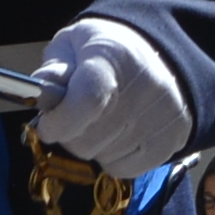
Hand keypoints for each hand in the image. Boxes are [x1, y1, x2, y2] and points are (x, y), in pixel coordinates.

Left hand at [27, 16, 192, 174]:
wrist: (161, 55)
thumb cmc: (107, 52)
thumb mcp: (73, 45)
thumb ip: (54, 70)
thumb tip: (41, 92)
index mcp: (112, 58)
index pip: (87, 101)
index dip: (60, 122)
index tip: (47, 126)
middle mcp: (144, 87)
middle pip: (89, 139)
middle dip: (70, 136)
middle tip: (74, 119)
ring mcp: (162, 116)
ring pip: (104, 158)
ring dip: (92, 147)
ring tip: (100, 122)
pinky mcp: (173, 138)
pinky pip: (124, 169)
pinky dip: (112, 159)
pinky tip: (117, 136)